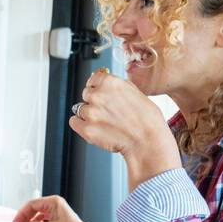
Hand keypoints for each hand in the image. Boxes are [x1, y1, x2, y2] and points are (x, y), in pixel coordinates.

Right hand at [13, 195, 87, 221]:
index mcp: (52, 202)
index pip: (31, 204)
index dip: (21, 213)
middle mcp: (54, 202)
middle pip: (34, 207)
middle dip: (25, 216)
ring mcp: (56, 208)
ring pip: (38, 212)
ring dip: (30, 219)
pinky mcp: (58, 215)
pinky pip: (43, 216)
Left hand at [70, 70, 181, 190]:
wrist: (148, 142)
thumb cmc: (147, 119)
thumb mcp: (135, 92)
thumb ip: (116, 85)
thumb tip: (102, 79)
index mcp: (110, 82)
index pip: (93, 79)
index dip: (99, 88)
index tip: (103, 95)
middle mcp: (98, 95)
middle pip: (86, 94)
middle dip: (94, 102)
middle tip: (108, 112)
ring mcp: (91, 113)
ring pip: (80, 109)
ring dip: (89, 115)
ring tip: (106, 123)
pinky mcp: (86, 129)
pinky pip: (74, 122)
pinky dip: (81, 125)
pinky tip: (95, 129)